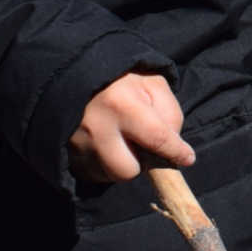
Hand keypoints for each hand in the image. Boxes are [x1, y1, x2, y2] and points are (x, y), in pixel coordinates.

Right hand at [68, 72, 193, 182]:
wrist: (77, 74)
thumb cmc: (121, 79)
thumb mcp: (152, 83)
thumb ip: (169, 112)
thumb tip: (174, 144)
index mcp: (121, 105)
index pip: (157, 139)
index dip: (176, 152)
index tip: (187, 158)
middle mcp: (96, 128)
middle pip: (127, 171)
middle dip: (141, 163)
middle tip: (143, 146)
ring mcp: (76, 143)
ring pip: (108, 176)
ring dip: (121, 164)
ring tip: (123, 143)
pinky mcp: (65, 152)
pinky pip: (91, 174)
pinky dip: (103, 165)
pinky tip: (106, 147)